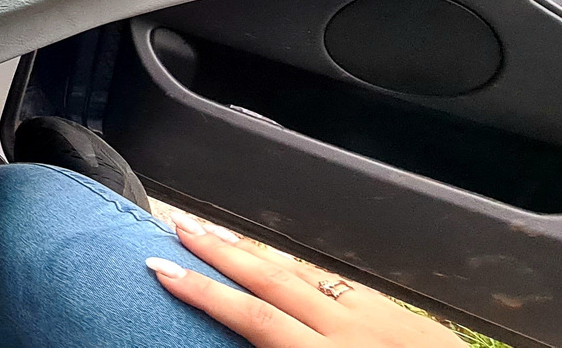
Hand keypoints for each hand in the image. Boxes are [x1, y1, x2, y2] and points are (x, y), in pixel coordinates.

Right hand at [145, 216, 461, 347]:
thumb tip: (253, 341)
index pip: (252, 316)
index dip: (203, 291)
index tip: (163, 269)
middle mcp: (348, 329)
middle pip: (271, 278)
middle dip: (219, 252)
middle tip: (177, 226)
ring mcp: (376, 315)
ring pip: (304, 273)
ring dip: (255, 252)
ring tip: (214, 234)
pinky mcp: (398, 313)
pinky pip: (340, 285)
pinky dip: (303, 271)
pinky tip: (284, 263)